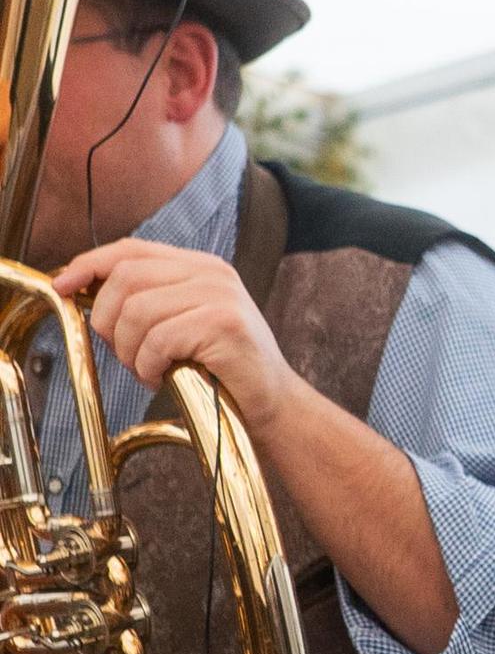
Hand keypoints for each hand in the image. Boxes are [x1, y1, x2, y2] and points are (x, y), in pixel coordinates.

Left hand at [57, 241, 297, 438]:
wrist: (273, 404)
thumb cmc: (220, 370)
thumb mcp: (181, 324)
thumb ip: (146, 300)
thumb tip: (82, 289)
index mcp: (200, 266)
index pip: (130, 249)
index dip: (89, 264)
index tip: (62, 286)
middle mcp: (211, 272)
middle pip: (125, 277)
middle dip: (106, 320)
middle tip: (122, 352)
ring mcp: (220, 296)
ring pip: (136, 311)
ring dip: (128, 351)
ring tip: (148, 369)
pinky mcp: (223, 324)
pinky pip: (158, 340)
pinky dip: (148, 366)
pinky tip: (163, 376)